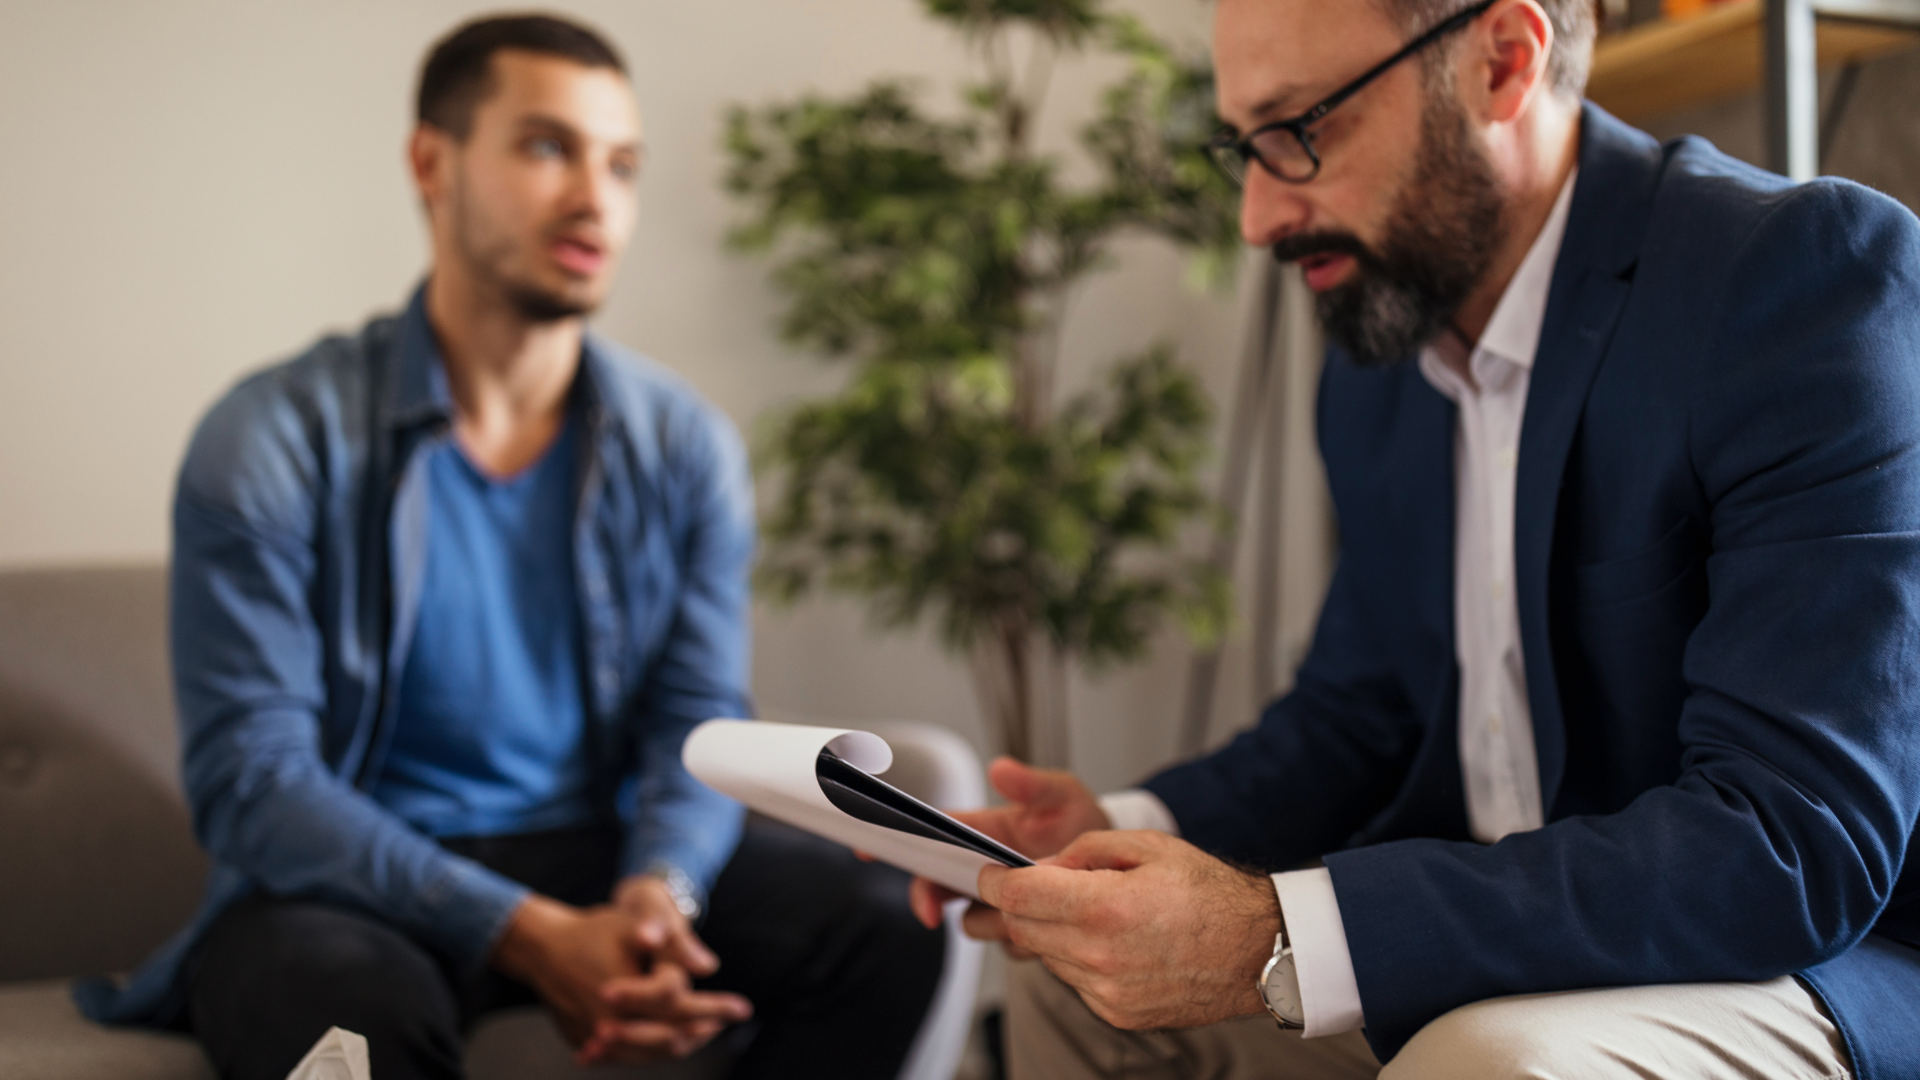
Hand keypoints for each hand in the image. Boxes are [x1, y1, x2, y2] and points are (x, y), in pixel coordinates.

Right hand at [490, 888, 748, 1066]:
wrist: (541, 947)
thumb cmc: (592, 932)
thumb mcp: (632, 926)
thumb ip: (673, 945)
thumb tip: (710, 965)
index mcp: (629, 996)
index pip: (684, 1007)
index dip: (716, 1007)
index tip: (744, 1008)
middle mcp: (611, 1025)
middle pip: (669, 1037)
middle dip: (701, 1030)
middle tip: (722, 1023)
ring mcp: (595, 1038)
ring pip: (648, 1053)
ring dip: (677, 1044)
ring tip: (700, 1032)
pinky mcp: (584, 1042)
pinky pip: (623, 1055)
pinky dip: (647, 1049)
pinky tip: (663, 1040)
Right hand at [908, 757, 1109, 942]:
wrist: (1119, 867)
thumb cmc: (1083, 822)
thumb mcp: (1064, 795)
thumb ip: (1033, 783)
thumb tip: (1001, 768)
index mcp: (982, 829)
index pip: (929, 833)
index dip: (897, 839)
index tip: (869, 848)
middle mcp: (981, 866)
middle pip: (934, 883)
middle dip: (928, 896)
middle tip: (933, 910)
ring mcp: (997, 900)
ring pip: (970, 921)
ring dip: (987, 920)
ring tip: (1018, 909)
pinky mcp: (1018, 928)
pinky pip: (1006, 943)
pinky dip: (1021, 937)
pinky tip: (1045, 925)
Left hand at [978, 830, 1281, 1030]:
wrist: (1258, 950)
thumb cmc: (1210, 894)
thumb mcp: (1146, 847)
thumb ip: (1084, 851)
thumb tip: (1043, 866)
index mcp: (1104, 907)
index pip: (1018, 896)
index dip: (994, 880)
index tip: (989, 874)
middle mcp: (1100, 956)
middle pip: (1023, 930)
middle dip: (1019, 905)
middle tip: (1035, 886)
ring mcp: (1108, 992)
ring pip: (1046, 957)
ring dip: (1050, 932)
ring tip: (1088, 911)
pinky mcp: (1117, 1013)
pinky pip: (1074, 981)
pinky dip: (1078, 959)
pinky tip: (1110, 941)